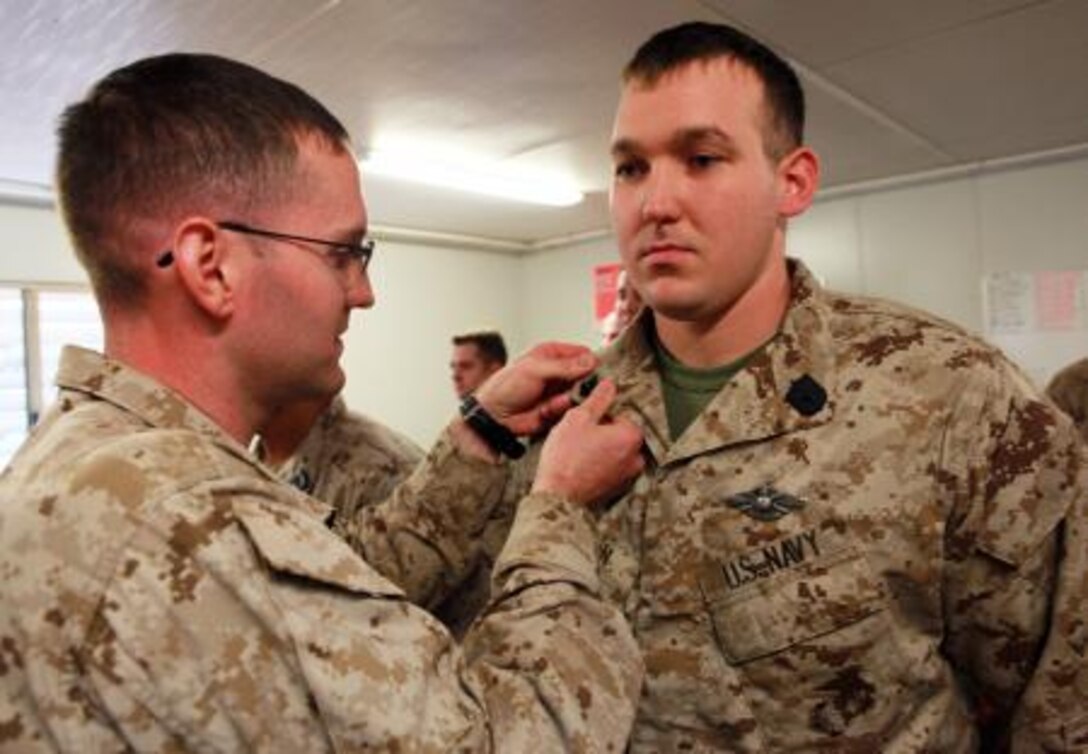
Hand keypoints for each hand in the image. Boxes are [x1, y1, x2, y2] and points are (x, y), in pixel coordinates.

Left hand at [473, 342, 596, 436]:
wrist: (494, 416)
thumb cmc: (506, 387)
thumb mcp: (534, 369)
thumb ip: (563, 366)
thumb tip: (589, 361)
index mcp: (552, 354)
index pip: (582, 353)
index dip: (591, 361)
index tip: (596, 370)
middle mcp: (559, 372)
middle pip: (587, 374)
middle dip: (585, 383)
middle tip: (577, 388)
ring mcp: (559, 391)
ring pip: (582, 393)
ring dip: (571, 398)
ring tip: (554, 401)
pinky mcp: (558, 409)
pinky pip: (571, 408)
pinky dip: (560, 409)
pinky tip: (546, 410)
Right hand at [532, 378, 643, 505]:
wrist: (556, 496)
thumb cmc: (566, 457)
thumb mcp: (578, 418)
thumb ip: (598, 399)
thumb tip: (609, 384)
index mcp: (631, 437)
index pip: (621, 415)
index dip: (600, 415)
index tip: (584, 421)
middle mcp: (636, 458)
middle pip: (620, 434)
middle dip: (602, 432)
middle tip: (579, 436)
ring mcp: (627, 476)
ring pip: (614, 452)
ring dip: (600, 448)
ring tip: (578, 451)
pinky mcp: (616, 489)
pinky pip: (610, 469)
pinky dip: (598, 465)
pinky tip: (580, 465)